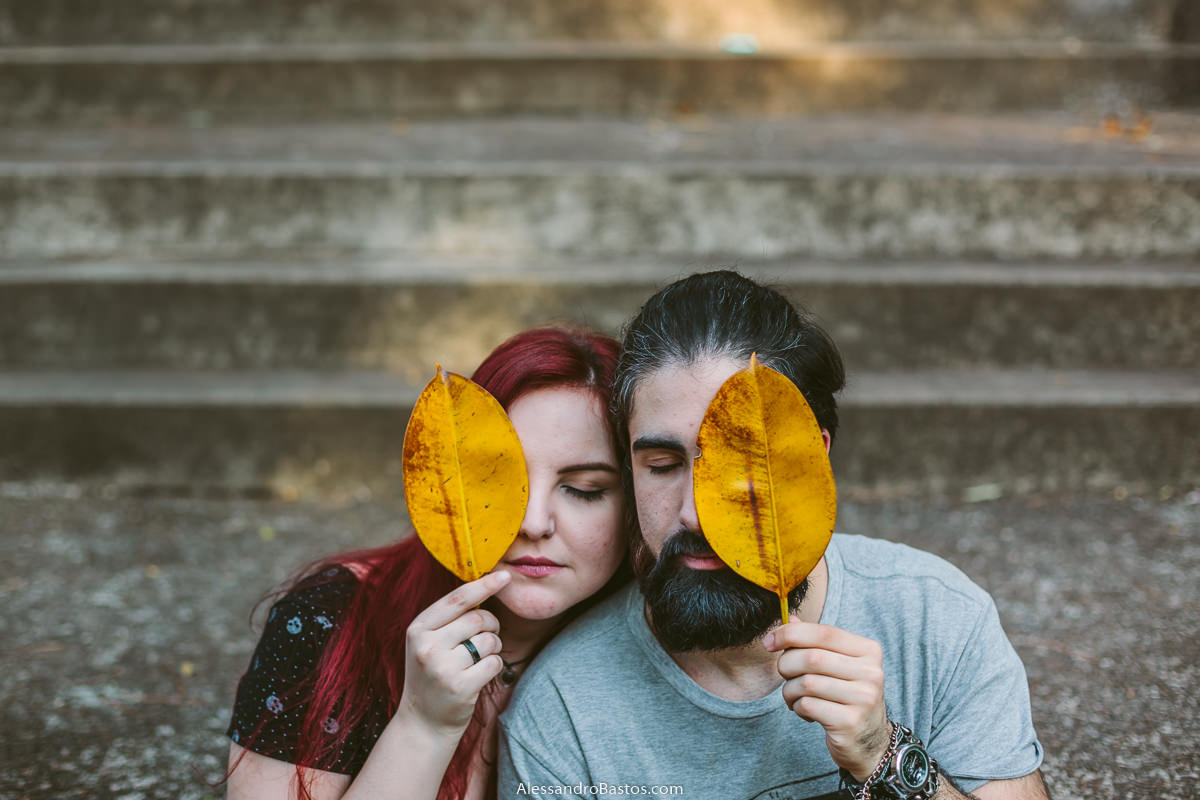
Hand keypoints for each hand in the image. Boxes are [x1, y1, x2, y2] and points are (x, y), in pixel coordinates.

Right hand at [398, 571, 510, 734]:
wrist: (422, 723)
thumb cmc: (431, 675)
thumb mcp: (427, 643)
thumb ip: (449, 619)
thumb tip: (485, 586)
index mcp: (418, 629)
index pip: (457, 599)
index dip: (484, 585)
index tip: (505, 576)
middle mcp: (427, 646)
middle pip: (477, 618)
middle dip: (491, 624)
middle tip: (489, 634)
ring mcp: (442, 668)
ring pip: (488, 640)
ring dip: (494, 646)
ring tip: (480, 658)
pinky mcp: (460, 687)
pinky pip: (494, 663)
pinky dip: (494, 666)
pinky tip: (480, 675)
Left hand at [765, 622, 890, 780]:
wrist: (869, 741)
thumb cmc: (847, 696)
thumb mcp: (837, 664)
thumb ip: (816, 641)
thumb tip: (789, 620)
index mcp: (868, 651)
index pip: (824, 632)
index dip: (791, 634)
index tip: (769, 642)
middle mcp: (871, 672)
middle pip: (812, 657)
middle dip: (786, 665)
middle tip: (784, 675)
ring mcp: (863, 698)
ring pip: (806, 683)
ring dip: (790, 690)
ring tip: (794, 696)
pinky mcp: (850, 722)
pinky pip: (807, 705)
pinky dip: (798, 707)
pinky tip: (806, 712)